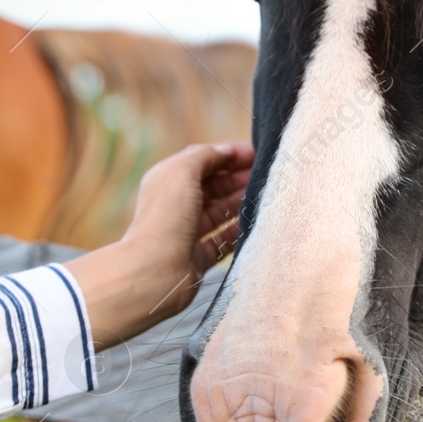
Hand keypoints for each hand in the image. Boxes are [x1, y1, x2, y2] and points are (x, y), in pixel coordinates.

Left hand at [63, 142, 253, 349]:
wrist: (154, 271)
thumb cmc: (166, 217)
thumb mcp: (182, 172)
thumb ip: (206, 156)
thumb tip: (227, 150)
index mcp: (169, 179)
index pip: (204, 161)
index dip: (230, 155)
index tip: (258, 154)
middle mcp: (177, 204)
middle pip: (214, 186)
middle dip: (239, 177)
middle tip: (268, 175)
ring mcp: (187, 232)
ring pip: (220, 212)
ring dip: (242, 202)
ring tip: (267, 196)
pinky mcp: (198, 257)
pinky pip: (223, 240)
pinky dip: (239, 231)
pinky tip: (257, 223)